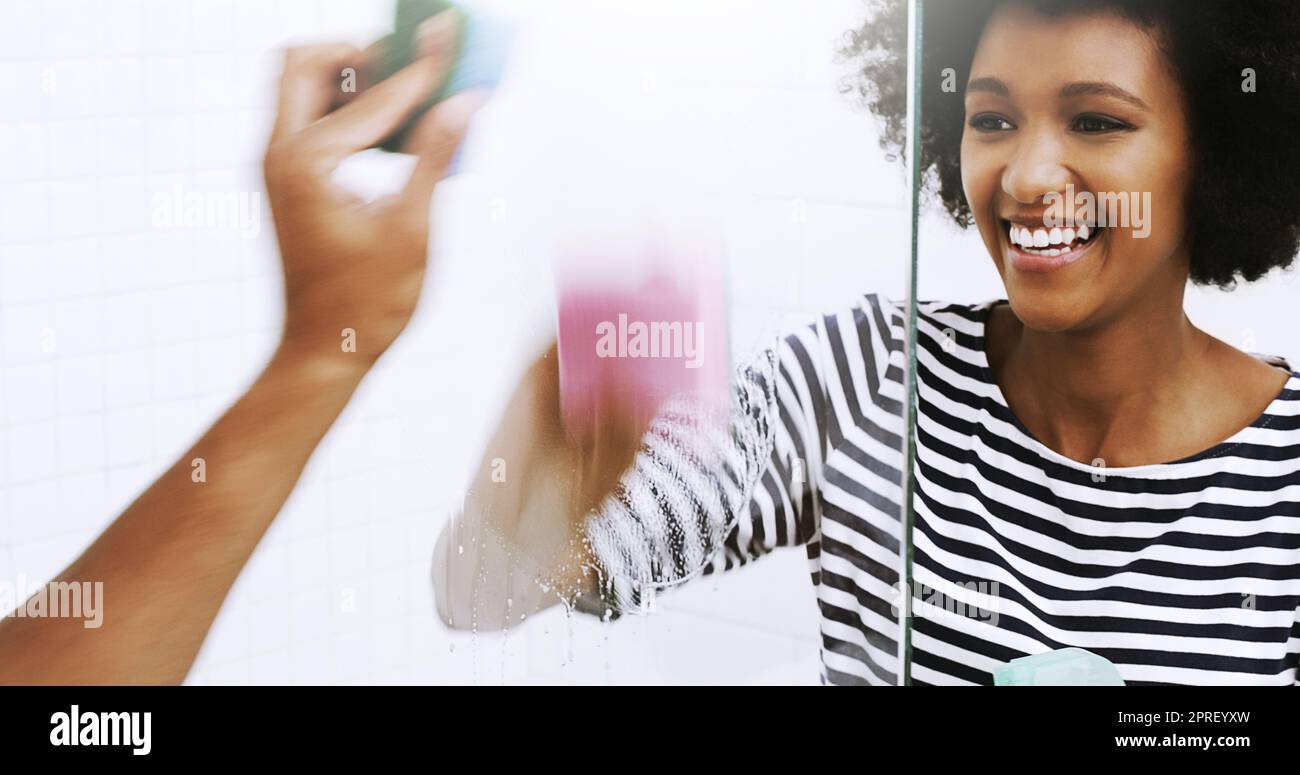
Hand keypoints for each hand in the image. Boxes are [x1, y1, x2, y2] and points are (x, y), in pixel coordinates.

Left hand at [262, 24, 487, 369]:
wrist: (324, 351)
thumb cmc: (367, 304)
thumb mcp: (412, 229)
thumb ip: (435, 156)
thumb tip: (465, 101)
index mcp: (308, 163)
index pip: (374, 97)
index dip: (422, 69)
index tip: (450, 37)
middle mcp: (279, 155)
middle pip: (304, 63)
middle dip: (360, 52)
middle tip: (410, 60)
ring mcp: (276, 168)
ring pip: (300, 87)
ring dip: (351, 77)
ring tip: (408, 89)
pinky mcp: (287, 182)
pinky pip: (308, 120)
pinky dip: (346, 109)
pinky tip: (394, 131)